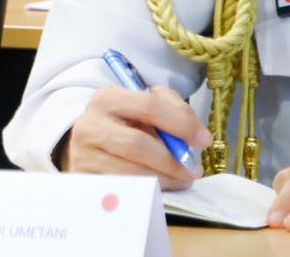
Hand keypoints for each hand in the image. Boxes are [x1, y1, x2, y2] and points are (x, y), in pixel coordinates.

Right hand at [63, 86, 210, 189]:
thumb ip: (171, 108)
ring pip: (132, 173)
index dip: (181, 124)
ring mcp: (84, 155)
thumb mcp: (144, 107)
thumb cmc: (125, 124)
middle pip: (138, 144)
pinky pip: (125, 191)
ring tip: (179, 179)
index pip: (148, 106)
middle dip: (172, 160)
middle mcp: (90, 124)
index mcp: (107, 98)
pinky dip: (149, 191)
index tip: (204, 140)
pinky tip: (158, 186)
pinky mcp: (86, 180)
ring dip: (165, 180)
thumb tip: (195, 135)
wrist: (91, 146)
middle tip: (194, 170)